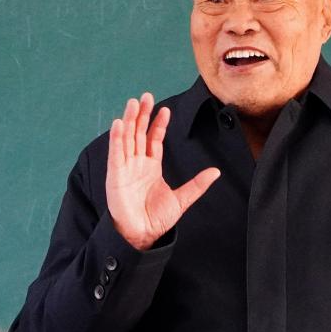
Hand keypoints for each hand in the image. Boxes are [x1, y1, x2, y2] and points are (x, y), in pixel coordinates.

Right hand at [106, 92, 219, 250]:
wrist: (142, 235)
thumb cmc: (157, 219)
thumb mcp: (182, 199)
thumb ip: (197, 184)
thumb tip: (216, 172)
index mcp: (151, 167)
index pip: (153, 139)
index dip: (158, 124)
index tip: (164, 110)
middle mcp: (136, 164)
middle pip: (138, 133)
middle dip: (142, 115)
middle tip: (146, 96)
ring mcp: (125, 168)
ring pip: (126, 138)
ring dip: (129, 121)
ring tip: (133, 103)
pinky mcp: (115, 176)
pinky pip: (115, 153)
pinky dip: (116, 138)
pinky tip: (119, 123)